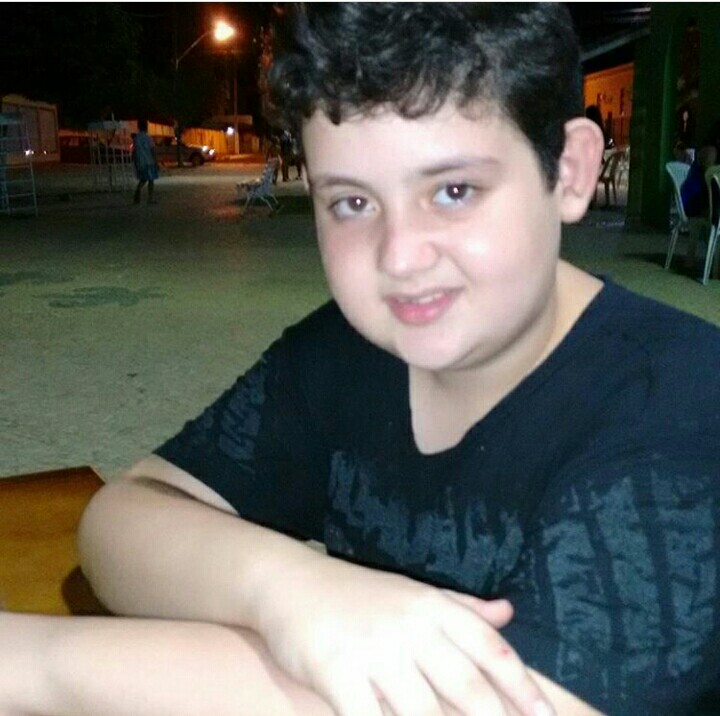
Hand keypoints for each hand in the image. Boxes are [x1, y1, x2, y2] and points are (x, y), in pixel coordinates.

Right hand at [254, 553, 552, 715]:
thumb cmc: (357, 593)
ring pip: (424, 711)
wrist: (290, 582)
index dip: (524, 688)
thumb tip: (508, 612)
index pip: (490, 649)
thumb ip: (461, 607)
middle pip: (468, 686)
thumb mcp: (413, 592)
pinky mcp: (338, 672)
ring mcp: (374, 650)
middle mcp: (410, 626)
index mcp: (433, 606)